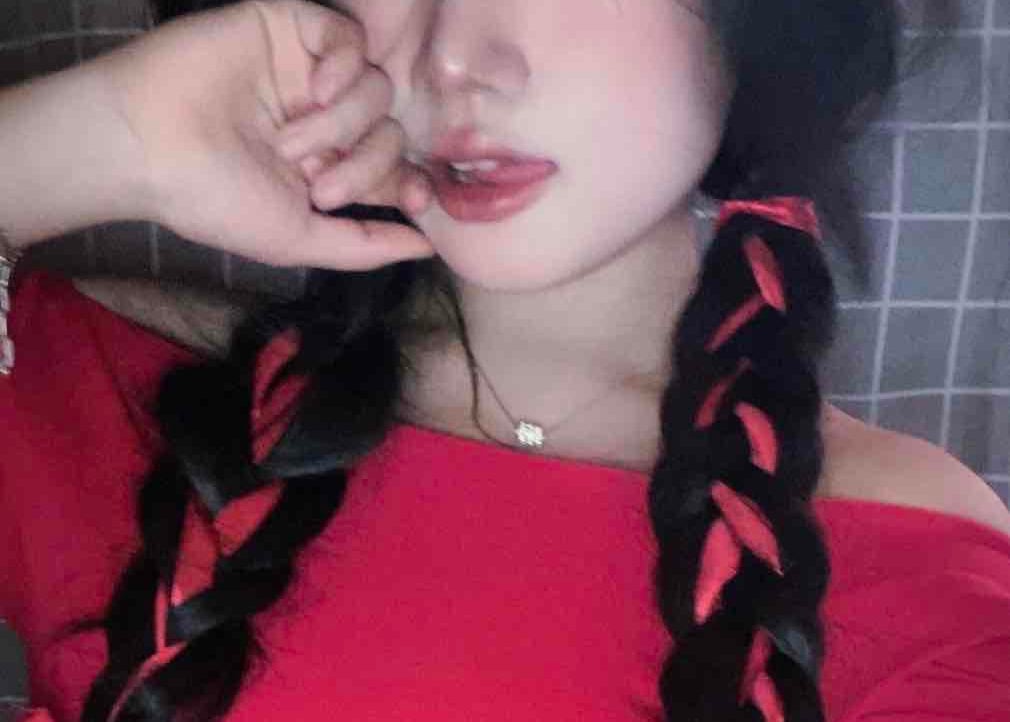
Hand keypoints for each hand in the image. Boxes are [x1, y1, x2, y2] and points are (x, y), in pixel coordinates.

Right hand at [91, 0, 435, 270]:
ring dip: (342, 124)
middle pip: (391, 131)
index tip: (417, 201)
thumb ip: (365, 244)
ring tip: (291, 142)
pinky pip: (349, 35)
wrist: (148, 144)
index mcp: (326, 166)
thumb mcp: (298, 239)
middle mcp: (323, 119)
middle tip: (318, 182)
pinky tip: (314, 91)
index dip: (410, 181)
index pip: (393, 167)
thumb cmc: (215, 200)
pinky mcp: (289, 29)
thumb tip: (426, 248)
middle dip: (367, 164)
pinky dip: (344, 65)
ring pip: (375, 88)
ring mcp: (306, 73)